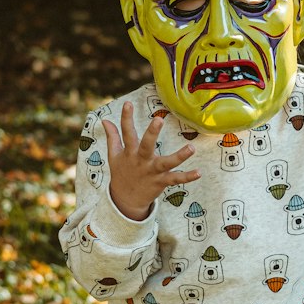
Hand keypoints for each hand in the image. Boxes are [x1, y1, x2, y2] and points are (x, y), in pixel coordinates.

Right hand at [101, 102, 200, 221]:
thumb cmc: (122, 173)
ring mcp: (152, 172)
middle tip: (158, 119)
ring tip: (191, 148)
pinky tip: (198, 172)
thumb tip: (104, 120)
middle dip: (151, 133)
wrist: (125, 200)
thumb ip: (112, 136)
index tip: (128, 103)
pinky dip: (187, 177)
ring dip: (179, 156)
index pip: (126, 133)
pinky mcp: (161, 182)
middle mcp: (141, 161)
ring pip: (166, 163)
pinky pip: (176, 179)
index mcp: (130, 152)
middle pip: (146, 146)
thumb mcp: (114, 155)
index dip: (126, 118)